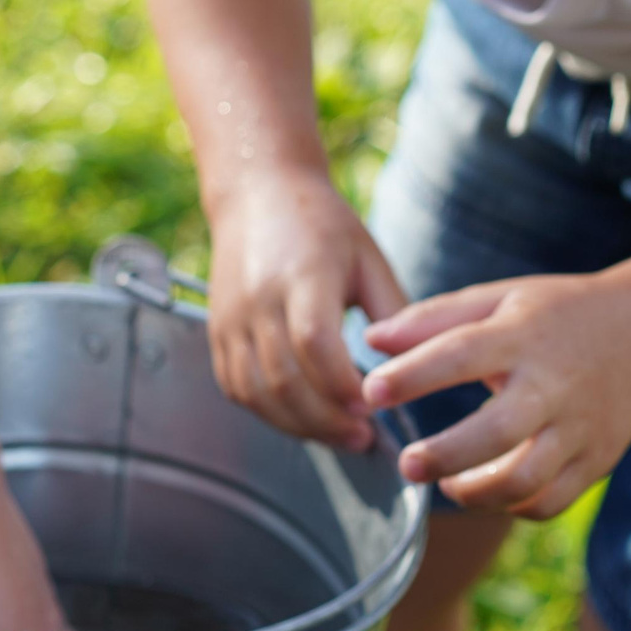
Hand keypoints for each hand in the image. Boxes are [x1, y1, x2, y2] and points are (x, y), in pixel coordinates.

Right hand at [206, 172, 408, 450]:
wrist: (257, 193)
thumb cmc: (322, 225)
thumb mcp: (369, 258)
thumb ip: (393, 314)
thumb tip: (413, 372)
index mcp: (302, 274)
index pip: (315, 344)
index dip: (342, 385)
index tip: (374, 406)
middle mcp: (258, 299)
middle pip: (284, 379)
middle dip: (327, 420)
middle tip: (363, 437)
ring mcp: (231, 318)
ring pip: (256, 392)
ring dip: (298, 425)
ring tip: (337, 435)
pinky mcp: (216, 331)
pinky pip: (236, 387)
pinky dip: (268, 412)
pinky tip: (301, 418)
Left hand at [360, 274, 630, 518]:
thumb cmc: (554, 315)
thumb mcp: (498, 298)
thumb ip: (432, 319)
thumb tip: (370, 340)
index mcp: (521, 337)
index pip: (461, 354)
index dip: (413, 374)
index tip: (371, 391)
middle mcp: (552, 385)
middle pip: (498, 431)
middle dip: (446, 455)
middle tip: (406, 464)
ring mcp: (579, 428)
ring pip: (528, 479)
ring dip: (478, 494)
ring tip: (445, 485)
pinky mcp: (596, 460)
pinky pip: (551, 500)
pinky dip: (513, 506)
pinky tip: (485, 493)